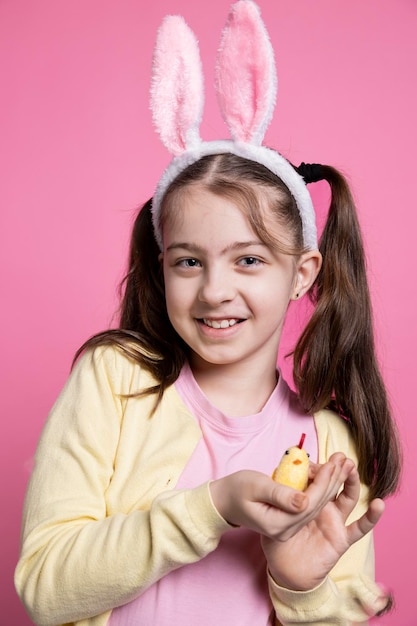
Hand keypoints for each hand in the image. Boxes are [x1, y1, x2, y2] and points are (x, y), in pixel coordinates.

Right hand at [209, 453, 358, 541]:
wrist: (224, 501)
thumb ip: (281, 495)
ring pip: (315, 506)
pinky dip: (320, 490)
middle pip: (316, 506)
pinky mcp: (288, 522)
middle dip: (332, 482)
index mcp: (277, 524)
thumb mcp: (256, 487)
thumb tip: (305, 500)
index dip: (323, 483)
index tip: (334, 463)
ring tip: (343, 465)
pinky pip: (309, 506)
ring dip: (330, 485)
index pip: (308, 503)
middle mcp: (285, 530)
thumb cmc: (237, 489)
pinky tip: (330, 476)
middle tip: (345, 460)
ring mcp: (287, 529)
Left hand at [261, 456, 384, 590]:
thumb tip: (284, 486)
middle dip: (336, 468)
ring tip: (351, 467)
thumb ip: (277, 499)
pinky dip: (371, 517)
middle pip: (333, 483)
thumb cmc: (274, 540)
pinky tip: (378, 504)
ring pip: (348, 496)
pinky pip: (359, 528)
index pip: (313, 479)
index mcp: (306, 499)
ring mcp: (334, 521)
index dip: (315, 470)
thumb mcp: (269, 515)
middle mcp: (323, 507)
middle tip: (339, 455)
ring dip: (351, 481)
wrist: (284, 569)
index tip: (310, 463)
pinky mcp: (342, 538)